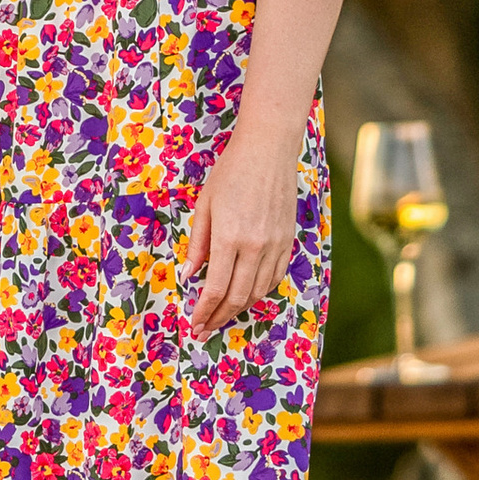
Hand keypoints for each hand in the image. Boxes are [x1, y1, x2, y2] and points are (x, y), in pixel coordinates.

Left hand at [180, 126, 297, 339]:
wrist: (269, 150)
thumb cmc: (230, 172)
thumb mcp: (204, 206)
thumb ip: (198, 244)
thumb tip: (190, 275)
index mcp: (229, 238)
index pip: (215, 289)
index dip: (204, 312)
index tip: (195, 323)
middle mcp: (255, 247)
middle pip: (237, 297)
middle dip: (218, 318)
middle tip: (205, 329)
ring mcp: (275, 246)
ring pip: (258, 292)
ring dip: (239, 308)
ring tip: (222, 315)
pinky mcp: (288, 241)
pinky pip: (274, 277)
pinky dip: (259, 291)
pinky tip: (246, 294)